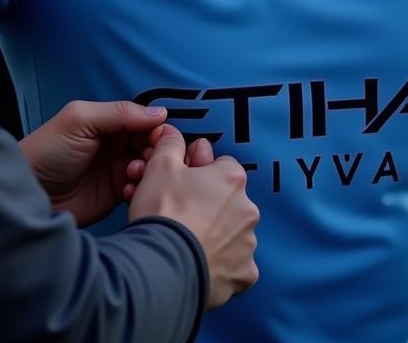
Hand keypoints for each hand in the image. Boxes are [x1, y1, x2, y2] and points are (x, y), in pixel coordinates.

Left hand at [19, 100, 166, 225]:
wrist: (28, 192)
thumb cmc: (48, 151)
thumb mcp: (80, 121)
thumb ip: (118, 113)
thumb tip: (159, 113)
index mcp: (109, 121)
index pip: (144, 120)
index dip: (156, 128)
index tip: (160, 139)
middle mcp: (117, 143)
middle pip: (151, 143)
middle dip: (155, 151)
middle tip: (147, 160)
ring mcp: (117, 168)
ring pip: (149, 166)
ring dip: (148, 171)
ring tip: (132, 175)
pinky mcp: (115, 193)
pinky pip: (140, 189)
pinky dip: (141, 189)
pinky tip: (127, 192)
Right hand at [128, 125, 259, 308]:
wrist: (162, 265)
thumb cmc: (164, 212)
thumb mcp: (160, 166)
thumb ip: (169, 144)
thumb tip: (171, 133)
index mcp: (232, 179)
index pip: (221, 166)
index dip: (198, 172)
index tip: (181, 182)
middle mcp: (248, 209)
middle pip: (226, 200)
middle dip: (206, 203)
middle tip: (178, 212)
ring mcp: (248, 244)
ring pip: (230, 233)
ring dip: (213, 234)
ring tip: (184, 240)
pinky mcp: (243, 275)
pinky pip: (234, 266)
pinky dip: (219, 265)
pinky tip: (198, 263)